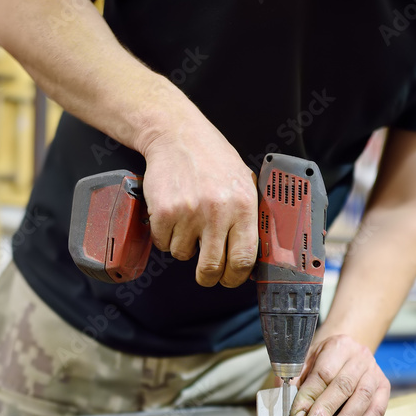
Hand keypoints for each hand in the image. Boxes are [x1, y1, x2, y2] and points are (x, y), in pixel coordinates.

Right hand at [140, 117, 257, 287]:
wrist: (178, 135)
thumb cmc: (213, 159)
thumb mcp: (243, 182)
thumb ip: (248, 216)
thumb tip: (252, 255)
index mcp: (243, 206)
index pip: (244, 259)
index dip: (235, 277)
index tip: (230, 279)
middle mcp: (217, 212)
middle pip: (212, 268)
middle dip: (208, 277)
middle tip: (206, 274)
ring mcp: (189, 213)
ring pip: (183, 255)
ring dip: (184, 246)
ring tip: (187, 222)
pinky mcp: (164, 213)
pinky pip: (163, 243)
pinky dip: (165, 236)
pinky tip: (172, 215)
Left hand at [290, 334, 390, 415]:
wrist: (350, 351)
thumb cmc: (324, 360)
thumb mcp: (307, 361)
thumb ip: (297, 381)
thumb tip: (291, 409)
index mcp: (338, 346)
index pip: (323, 372)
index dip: (310, 396)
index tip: (298, 415)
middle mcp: (359, 357)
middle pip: (344, 385)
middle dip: (327, 409)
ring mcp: (374, 372)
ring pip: (363, 398)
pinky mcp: (384, 387)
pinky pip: (377, 409)